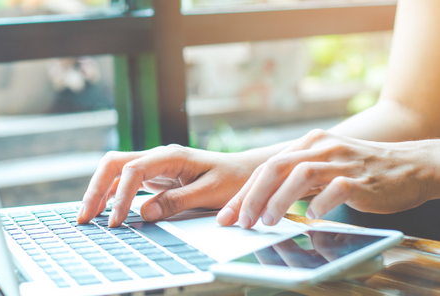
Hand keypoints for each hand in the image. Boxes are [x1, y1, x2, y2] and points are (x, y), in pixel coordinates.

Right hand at [77, 145, 256, 226]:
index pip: (134, 170)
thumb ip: (177, 201)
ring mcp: (155, 165)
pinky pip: (126, 181)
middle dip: (95, 188)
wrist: (244, 172)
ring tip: (87, 216)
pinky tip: (106, 210)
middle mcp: (158, 157)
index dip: (121, 195)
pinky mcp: (156, 176)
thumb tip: (145, 212)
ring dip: (99, 191)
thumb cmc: (232, 180)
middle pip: (115, 163)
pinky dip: (112, 194)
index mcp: (171, 156)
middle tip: (84, 216)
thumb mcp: (209, 193)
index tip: (116, 221)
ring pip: (116, 171)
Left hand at [217, 129, 439, 228]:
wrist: (409, 165)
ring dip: (278, 200)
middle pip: (275, 167)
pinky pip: (335, 189)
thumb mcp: (323, 164)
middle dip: (252, 196)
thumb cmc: (360, 169)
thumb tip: (263, 197)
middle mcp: (321, 147)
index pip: (266, 166)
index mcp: (308, 143)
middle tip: (242, 221)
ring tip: (268, 221)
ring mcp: (341, 161)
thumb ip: (296, 175)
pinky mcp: (360, 178)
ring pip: (300, 174)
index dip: (244, 192)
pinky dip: (319, 203)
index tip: (229, 214)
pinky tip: (312, 216)